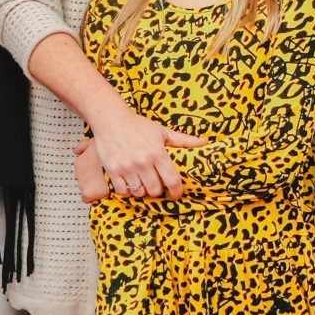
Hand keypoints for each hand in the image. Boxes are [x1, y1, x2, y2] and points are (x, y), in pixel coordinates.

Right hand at [85, 104, 202, 200]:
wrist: (111, 120)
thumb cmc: (138, 125)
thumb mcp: (162, 131)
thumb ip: (183, 140)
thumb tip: (204, 142)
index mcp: (157, 153)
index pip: (172, 180)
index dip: (176, 191)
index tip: (176, 194)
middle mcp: (143, 162)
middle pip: (155, 190)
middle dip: (158, 191)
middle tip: (157, 185)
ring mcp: (127, 167)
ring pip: (139, 192)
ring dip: (143, 191)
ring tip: (143, 183)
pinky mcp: (113, 171)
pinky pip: (123, 191)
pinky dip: (128, 191)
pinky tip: (130, 184)